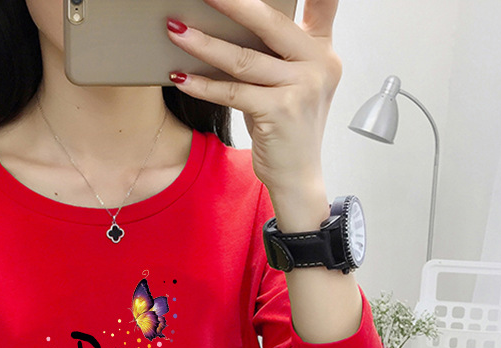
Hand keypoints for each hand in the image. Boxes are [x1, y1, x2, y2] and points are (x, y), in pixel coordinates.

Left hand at [166, 0, 341, 197]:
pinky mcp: (279, 112)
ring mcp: (301, 88)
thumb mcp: (292, 83)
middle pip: (269, 22)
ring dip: (203, 44)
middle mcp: (318, 64)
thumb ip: (277, 53)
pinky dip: (202, 85)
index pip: (324, 2)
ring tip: (175, 31)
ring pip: (243, 58)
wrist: (298, 176)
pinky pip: (232, 92)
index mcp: (323, 50)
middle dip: (231, 3)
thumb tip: (231, 23)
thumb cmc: (287, 128)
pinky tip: (181, 77)